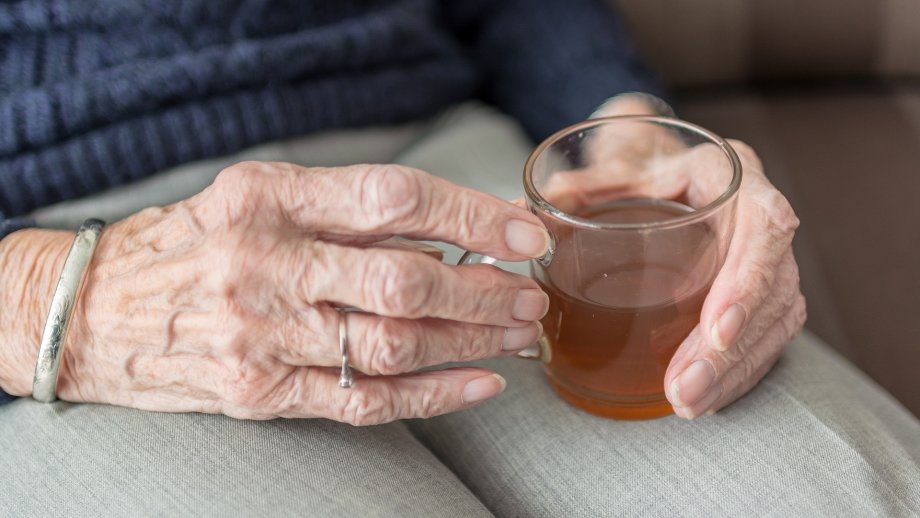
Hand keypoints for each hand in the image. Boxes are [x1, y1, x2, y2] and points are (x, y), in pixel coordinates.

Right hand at [0, 162, 550, 423]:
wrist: (92, 309)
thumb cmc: (188, 243)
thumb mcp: (254, 196)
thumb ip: (340, 210)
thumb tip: (445, 230)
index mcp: (268, 197)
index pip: (393, 197)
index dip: (471, 214)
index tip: (522, 233)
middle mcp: (265, 263)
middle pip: (405, 278)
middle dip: (483, 289)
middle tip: (528, 294)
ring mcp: (261, 334)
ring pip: (395, 343)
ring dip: (471, 340)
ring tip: (515, 332)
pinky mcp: (259, 393)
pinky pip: (363, 400)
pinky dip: (433, 395)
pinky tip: (478, 383)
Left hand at [568, 95, 805, 418]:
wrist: (659, 162)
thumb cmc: (639, 162)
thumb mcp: (611, 164)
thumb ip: (577, 186)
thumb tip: (521, 212)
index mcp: (732, 174)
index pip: (763, 227)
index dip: (746, 283)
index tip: (715, 329)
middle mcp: (760, 214)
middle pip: (772, 288)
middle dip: (730, 349)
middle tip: (685, 389)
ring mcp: (766, 256)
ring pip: (775, 321)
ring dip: (734, 370)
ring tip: (688, 403)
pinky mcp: (760, 290)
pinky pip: (766, 336)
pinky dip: (738, 372)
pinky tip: (707, 399)